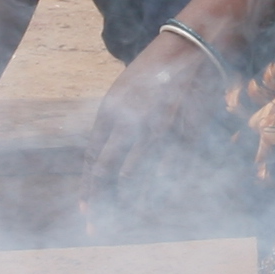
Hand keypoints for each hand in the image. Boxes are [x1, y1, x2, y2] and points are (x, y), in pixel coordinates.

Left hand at [87, 29, 235, 204]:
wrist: (189, 46)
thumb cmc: (156, 70)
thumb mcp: (125, 92)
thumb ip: (116, 123)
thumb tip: (108, 153)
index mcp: (109, 111)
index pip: (92, 156)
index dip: (88, 185)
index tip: (86, 209)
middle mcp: (127, 121)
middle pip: (106, 168)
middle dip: (99, 200)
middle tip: (94, 227)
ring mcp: (154, 129)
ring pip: (135, 173)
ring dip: (129, 200)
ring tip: (124, 220)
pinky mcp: (180, 132)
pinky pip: (167, 168)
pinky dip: (159, 186)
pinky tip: (154, 201)